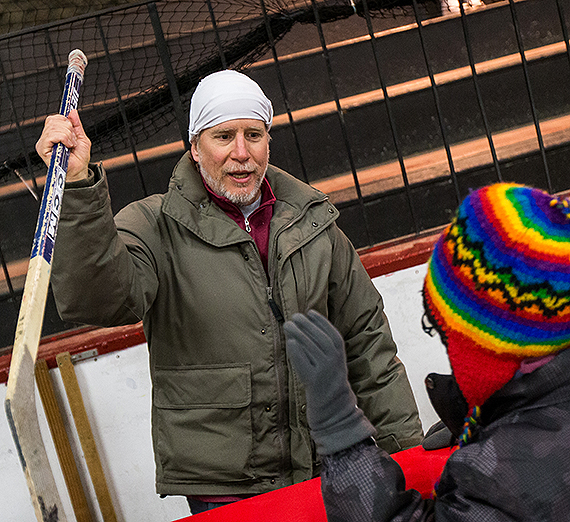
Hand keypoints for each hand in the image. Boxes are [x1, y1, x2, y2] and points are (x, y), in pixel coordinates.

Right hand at [35, 109, 90, 181]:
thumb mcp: (81, 138)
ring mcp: (43, 143)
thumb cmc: (80, 158)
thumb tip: (72, 111)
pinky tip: (67, 146)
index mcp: (54, 134)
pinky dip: (63, 139)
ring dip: (67, 135)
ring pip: (54, 127)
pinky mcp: (42, 149)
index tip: (73, 129)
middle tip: (73, 141)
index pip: (54, 118)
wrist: (79, 170)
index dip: (65, 121)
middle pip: (54, 120)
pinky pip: (51, 136)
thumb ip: (76, 124)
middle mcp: (46, 137)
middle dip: (68, 129)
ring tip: (71, 145)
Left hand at [284, 310, 375, 454]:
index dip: (321, 321)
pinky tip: (290, 342)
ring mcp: (324, 371)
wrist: (332, 407)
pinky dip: (296, 351)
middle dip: (306, 325)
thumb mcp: (332, 359)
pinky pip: (303, 362)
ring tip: (288, 325)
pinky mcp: (313, 381)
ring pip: (310, 348)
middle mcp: (334, 362)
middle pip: (319, 338)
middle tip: (294, 317)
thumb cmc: (327, 378)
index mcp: (341, 354)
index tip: (309, 312)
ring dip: (298, 334)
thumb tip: (305, 322)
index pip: (332, 333)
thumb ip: (323, 344)